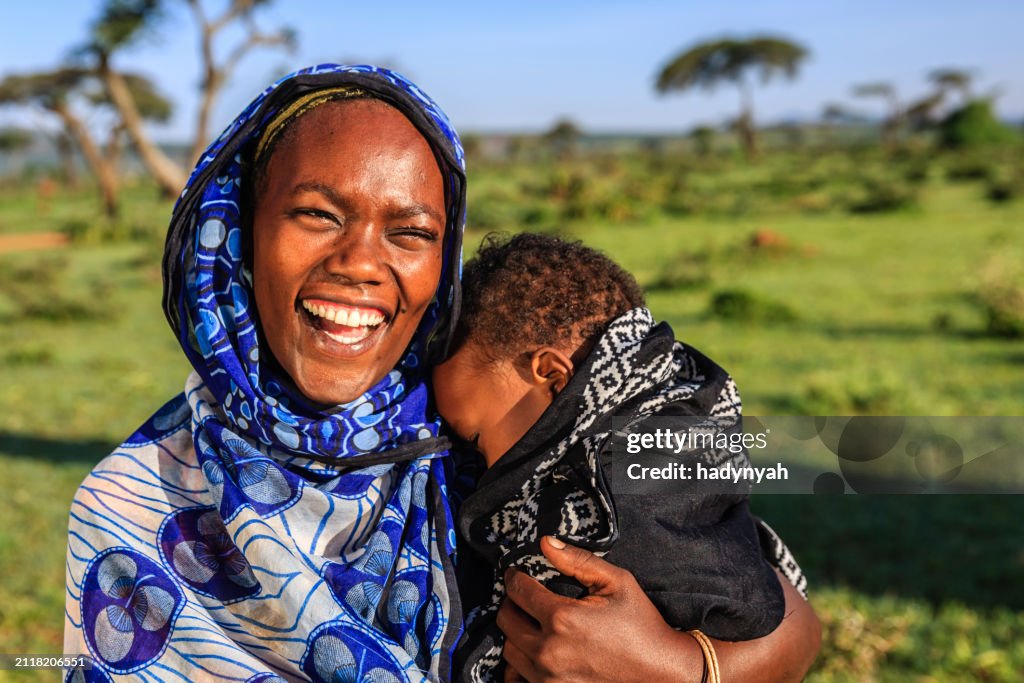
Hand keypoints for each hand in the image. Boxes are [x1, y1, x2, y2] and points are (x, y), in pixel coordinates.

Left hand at [497, 536, 700, 682]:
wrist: (661, 672)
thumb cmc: (641, 624)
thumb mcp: (617, 582)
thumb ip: (578, 560)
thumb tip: (545, 542)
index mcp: (563, 618)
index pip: (518, 590)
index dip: (515, 577)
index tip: (518, 573)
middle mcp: (549, 650)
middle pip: (506, 619)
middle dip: (512, 602)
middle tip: (524, 597)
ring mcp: (548, 677)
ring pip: (508, 649)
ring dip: (515, 633)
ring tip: (531, 623)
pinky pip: (516, 678)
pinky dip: (518, 665)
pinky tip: (533, 652)